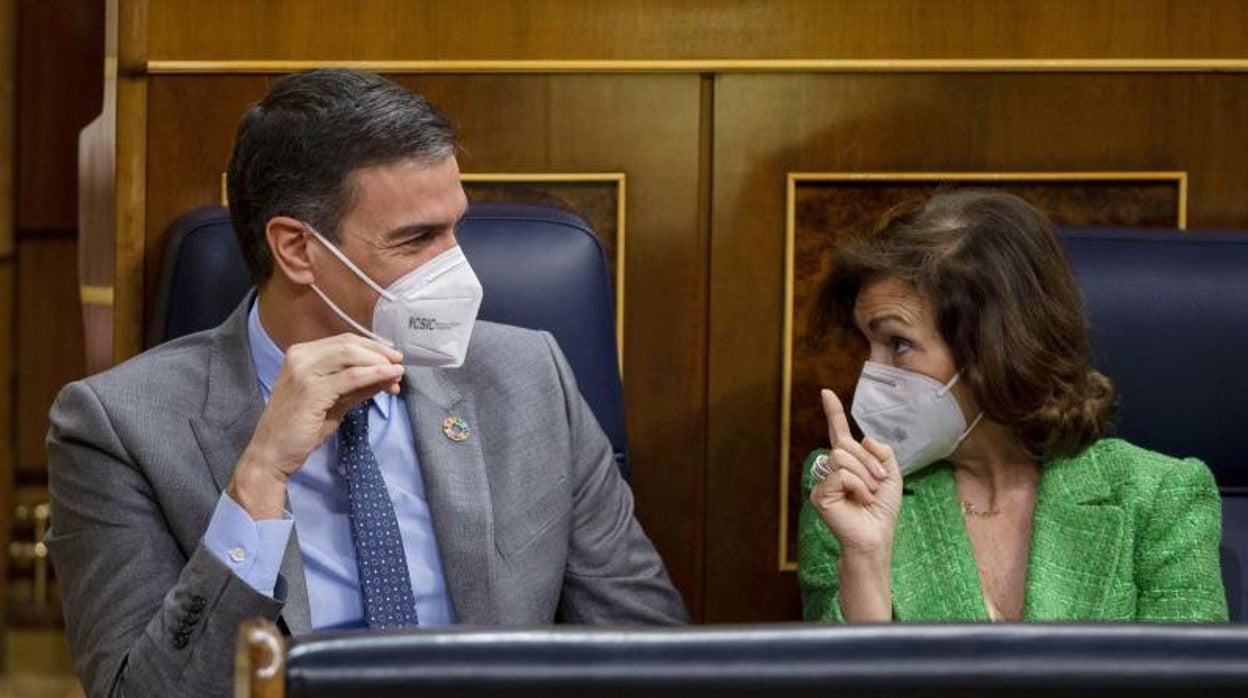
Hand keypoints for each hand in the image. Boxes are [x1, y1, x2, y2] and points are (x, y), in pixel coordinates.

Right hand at [229, 333, 404, 517]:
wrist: (272, 453)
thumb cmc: (301, 428)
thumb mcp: (334, 401)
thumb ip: (357, 386)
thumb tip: (387, 375)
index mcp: (302, 354)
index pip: (344, 341)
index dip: (373, 347)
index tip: (393, 358)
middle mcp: (300, 357)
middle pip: (349, 344)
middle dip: (379, 352)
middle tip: (400, 363)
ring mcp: (303, 372)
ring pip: (351, 356)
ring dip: (379, 363)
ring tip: (398, 373)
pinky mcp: (311, 390)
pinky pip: (351, 377)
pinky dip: (374, 375)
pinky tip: (388, 379)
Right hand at [809, 388, 902, 557]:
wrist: (877, 537)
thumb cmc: (882, 510)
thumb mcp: (892, 475)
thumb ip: (883, 452)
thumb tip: (862, 438)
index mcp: (850, 462)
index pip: (840, 432)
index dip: (833, 412)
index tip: (825, 393)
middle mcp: (833, 468)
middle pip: (847, 445)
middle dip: (869, 462)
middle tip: (878, 484)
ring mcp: (824, 481)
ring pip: (843, 457)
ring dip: (864, 476)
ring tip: (868, 495)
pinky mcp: (820, 494)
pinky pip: (842, 475)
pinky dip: (857, 487)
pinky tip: (859, 501)